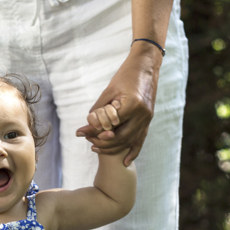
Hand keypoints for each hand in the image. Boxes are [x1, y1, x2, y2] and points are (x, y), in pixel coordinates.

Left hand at [76, 45, 161, 166]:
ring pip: (129, 141)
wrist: (145, 67)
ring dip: (113, 148)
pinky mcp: (149, 121)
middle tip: (88, 142)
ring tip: (97, 148)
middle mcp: (142, 114)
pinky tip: (125, 162)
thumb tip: (86, 128)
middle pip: (120, 137)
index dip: (94, 131)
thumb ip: (98, 111)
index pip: (110, 125)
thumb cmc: (124, 76)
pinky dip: (132, 152)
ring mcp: (147, 119)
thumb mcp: (108, 92)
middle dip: (102, 143)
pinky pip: (140, 140)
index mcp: (132, 104)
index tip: (81, 134)